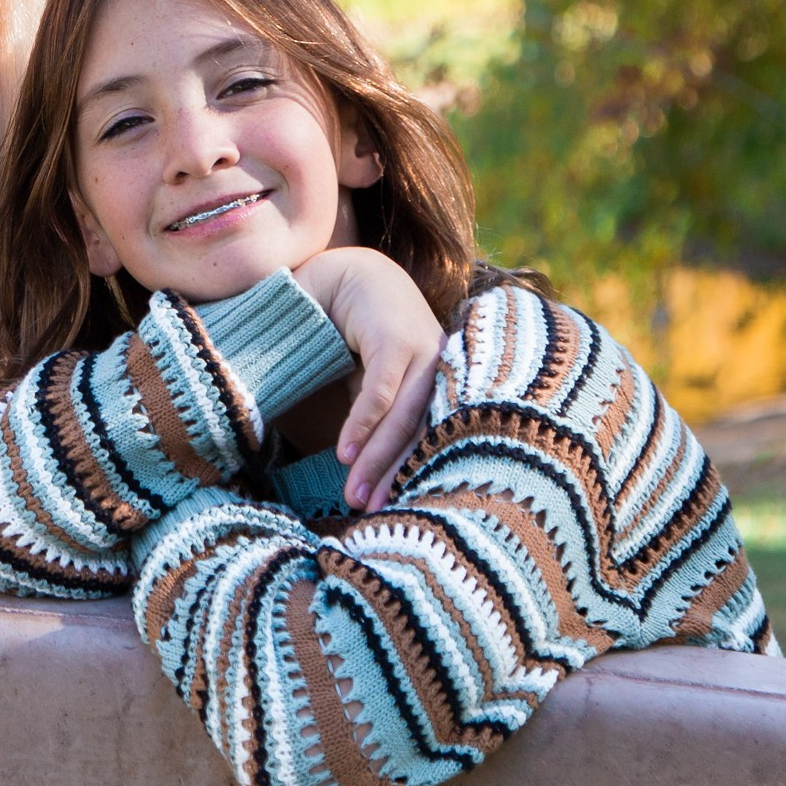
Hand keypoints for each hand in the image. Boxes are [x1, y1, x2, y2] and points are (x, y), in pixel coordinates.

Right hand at [292, 247, 444, 510]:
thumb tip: (363, 466)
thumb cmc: (358, 329)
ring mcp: (422, 352)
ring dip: (377, 461)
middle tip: (374, 516)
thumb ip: (374, 414)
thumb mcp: (368, 379)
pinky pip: (382, 392)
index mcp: (439, 381)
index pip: (431, 437)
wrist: (347, 270)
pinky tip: (346, 453)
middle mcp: (439, 369)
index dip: (410, 475)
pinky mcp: (397, 339)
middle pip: (422, 435)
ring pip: (404, 420)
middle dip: (396, 479)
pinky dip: (363, 425)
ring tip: (355, 495)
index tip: (390, 513)